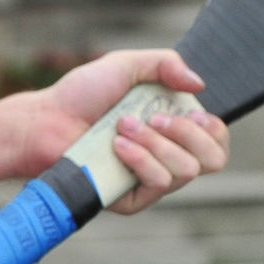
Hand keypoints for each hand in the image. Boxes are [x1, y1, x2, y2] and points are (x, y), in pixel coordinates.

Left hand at [20, 49, 230, 214]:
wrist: (45, 120)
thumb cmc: (80, 95)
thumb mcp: (125, 65)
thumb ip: (165, 63)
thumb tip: (200, 86)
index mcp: (173, 130)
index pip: (218, 142)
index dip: (215, 129)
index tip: (194, 113)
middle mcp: (168, 157)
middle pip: (215, 160)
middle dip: (189, 133)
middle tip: (153, 117)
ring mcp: (150, 180)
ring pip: (186, 171)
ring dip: (155, 142)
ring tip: (122, 127)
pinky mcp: (132, 199)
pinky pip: (158, 184)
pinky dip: (141, 159)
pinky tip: (117, 146)